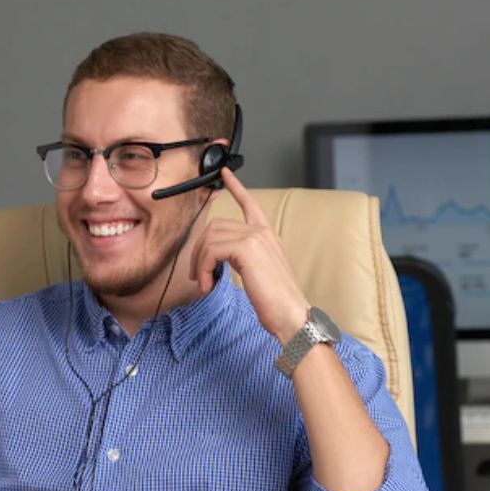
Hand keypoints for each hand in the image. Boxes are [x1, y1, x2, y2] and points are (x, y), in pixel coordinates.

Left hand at [189, 168, 310, 343]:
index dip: (236, 187)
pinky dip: (203, 268)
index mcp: (267, 236)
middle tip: (198, 274)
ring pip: (210, 238)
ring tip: (204, 283)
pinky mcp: (247, 249)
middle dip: (199, 250)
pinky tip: (208, 285)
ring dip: (199, 263)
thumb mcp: (259, 274)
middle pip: (216, 225)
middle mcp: (262, 232)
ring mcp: (255, 238)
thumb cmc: (276, 302)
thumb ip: (243, 258)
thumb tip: (216, 258)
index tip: (224, 174)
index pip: (250, 203)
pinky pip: (211, 250)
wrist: (291, 316)